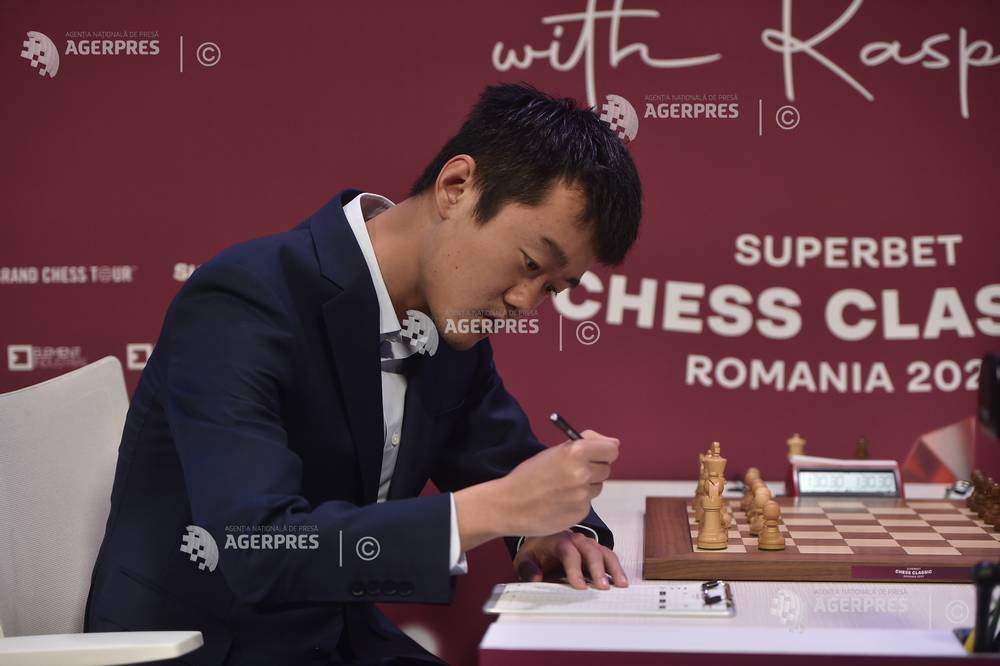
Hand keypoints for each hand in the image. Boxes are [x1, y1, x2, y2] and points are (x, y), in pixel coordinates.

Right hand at [499, 429, 619, 536]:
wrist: (509, 505)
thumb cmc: (529, 474)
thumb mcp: (554, 451)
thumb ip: (585, 443)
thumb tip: (614, 443)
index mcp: (576, 452)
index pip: (611, 450)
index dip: (603, 452)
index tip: (594, 455)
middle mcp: (583, 473)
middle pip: (605, 468)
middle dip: (593, 468)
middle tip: (570, 472)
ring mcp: (583, 495)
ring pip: (597, 486)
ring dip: (586, 486)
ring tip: (561, 488)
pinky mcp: (581, 513)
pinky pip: (587, 503)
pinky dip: (577, 502)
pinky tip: (559, 502)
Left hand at [513, 530, 628, 589]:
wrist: (542, 540)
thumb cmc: (535, 552)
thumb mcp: (524, 559)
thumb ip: (527, 568)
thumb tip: (536, 577)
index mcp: (557, 540)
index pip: (568, 552)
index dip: (574, 569)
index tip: (580, 586)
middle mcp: (576, 539)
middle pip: (590, 551)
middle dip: (597, 569)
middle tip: (603, 587)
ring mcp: (588, 544)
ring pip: (604, 552)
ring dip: (613, 568)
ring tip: (621, 584)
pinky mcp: (595, 550)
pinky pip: (609, 556)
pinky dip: (616, 568)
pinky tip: (621, 581)